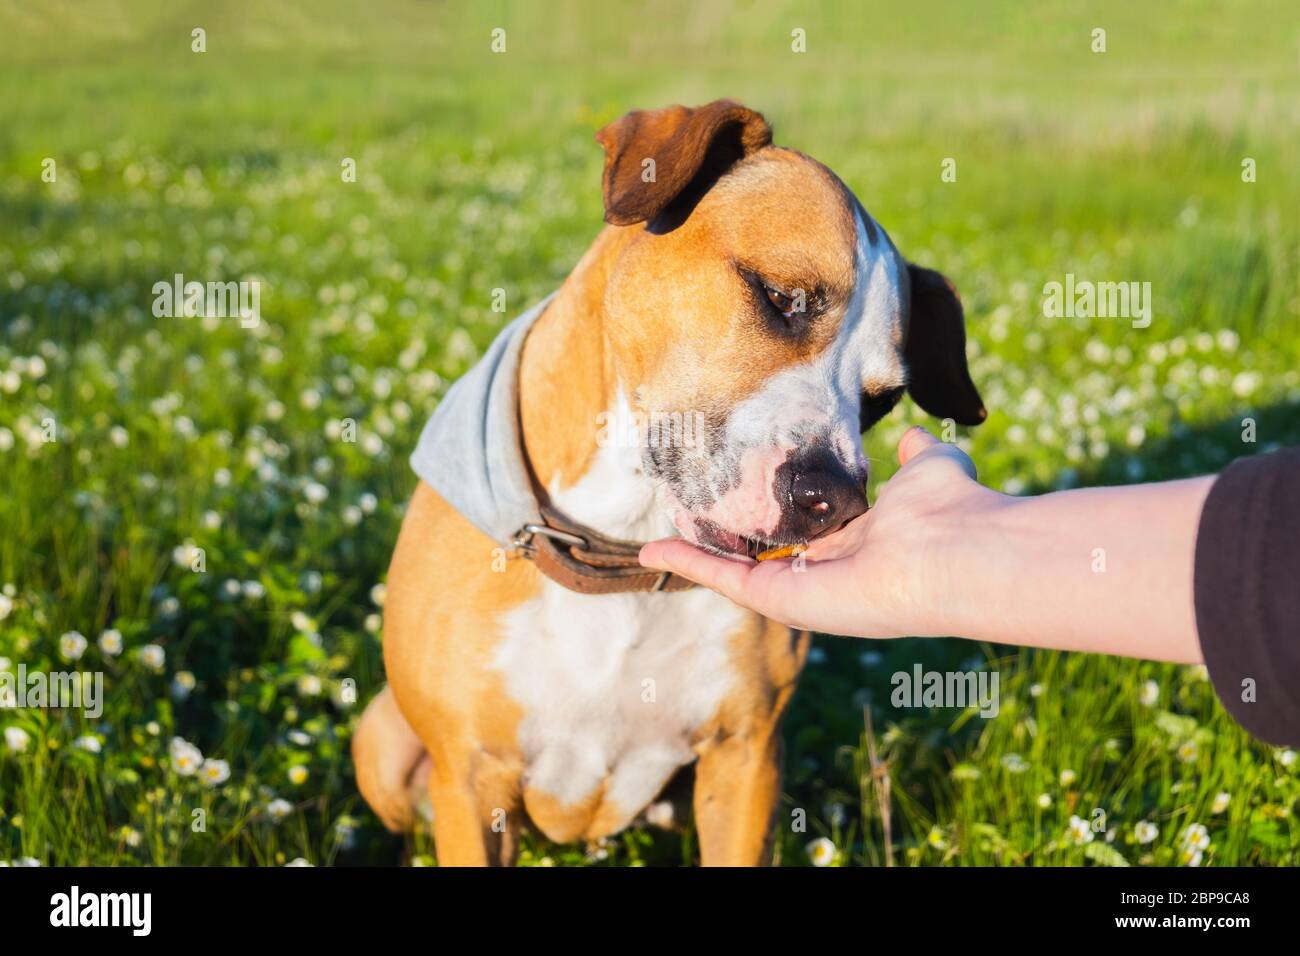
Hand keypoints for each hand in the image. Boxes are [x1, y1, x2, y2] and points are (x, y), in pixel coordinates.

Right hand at [639, 426, 1007, 637]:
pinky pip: (724, 580)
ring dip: (693, 559)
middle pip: (762, 559)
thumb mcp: (927, 467)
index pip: (805, 533)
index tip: (745, 496)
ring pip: (734, 573)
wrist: (957, 548)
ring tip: (653, 545)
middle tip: (686, 518)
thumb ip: (915, 454)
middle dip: (725, 543)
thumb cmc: (949, 509)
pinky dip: (687, 565)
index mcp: (857, 544)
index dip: (774, 515)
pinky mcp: (782, 600)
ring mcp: (801, 590)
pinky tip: (652, 552)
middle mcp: (826, 573)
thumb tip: (911, 436)